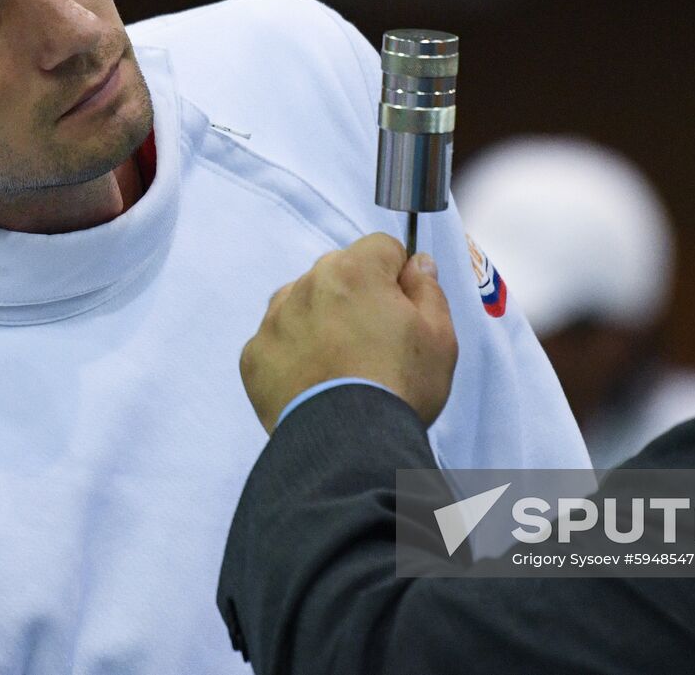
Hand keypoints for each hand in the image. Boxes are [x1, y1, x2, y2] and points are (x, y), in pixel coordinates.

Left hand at [241, 232, 458, 431]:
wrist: (347, 445)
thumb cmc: (399, 388)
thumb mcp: (440, 337)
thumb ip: (428, 289)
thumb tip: (417, 264)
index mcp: (354, 270)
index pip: (381, 248)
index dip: (397, 277)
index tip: (403, 310)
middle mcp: (307, 284)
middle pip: (339, 274)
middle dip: (357, 298)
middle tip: (375, 346)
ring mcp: (275, 320)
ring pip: (304, 304)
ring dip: (322, 322)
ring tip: (342, 367)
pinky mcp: (255, 355)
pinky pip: (278, 341)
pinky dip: (294, 356)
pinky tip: (315, 384)